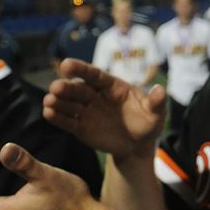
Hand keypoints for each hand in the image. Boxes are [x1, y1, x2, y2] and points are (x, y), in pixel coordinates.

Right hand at [44, 59, 165, 158]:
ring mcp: (87, 111)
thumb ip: (156, 102)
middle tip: (55, 87)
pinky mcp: (81, 127)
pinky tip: (48, 113)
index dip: (81, 69)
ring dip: (58, 102)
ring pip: (69, 104)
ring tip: (48, 101)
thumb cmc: (148, 123)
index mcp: (112, 86)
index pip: (95, 75)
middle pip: (78, 89)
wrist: (138, 145)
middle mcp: (96, 96)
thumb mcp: (156, 113)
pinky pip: (68, 122)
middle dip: (66, 88)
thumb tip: (161, 90)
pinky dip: (58, 118)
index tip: (66, 64)